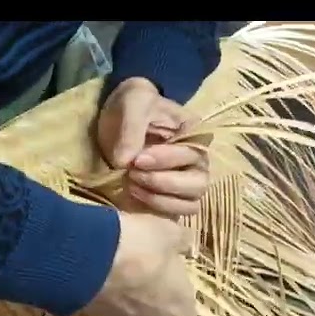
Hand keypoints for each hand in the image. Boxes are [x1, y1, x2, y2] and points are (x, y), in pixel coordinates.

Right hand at [84, 212, 197, 315]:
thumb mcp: (168, 233)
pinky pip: (114, 313)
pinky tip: (115, 289)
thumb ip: (182, 242)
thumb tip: (187, 246)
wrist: (88, 256)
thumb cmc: (140, 247)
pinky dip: (116, 305)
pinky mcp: (98, 315)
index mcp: (179, 309)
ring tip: (138, 301)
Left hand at [96, 77, 209, 218]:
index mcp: (195, 134)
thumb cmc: (132, 106)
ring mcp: (186, 182)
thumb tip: (125, 162)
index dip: (168, 160)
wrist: (116, 117)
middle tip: (132, 172)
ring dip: (160, 198)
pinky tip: (135, 194)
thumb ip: (132, 128)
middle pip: (198, 183)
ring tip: (131, 183)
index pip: (195, 154)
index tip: (137, 159)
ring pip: (191, 203)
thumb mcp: (133, 102)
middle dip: (163, 181)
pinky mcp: (171, 198)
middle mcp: (196, 162)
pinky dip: (158, 208)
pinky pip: (178, 213)